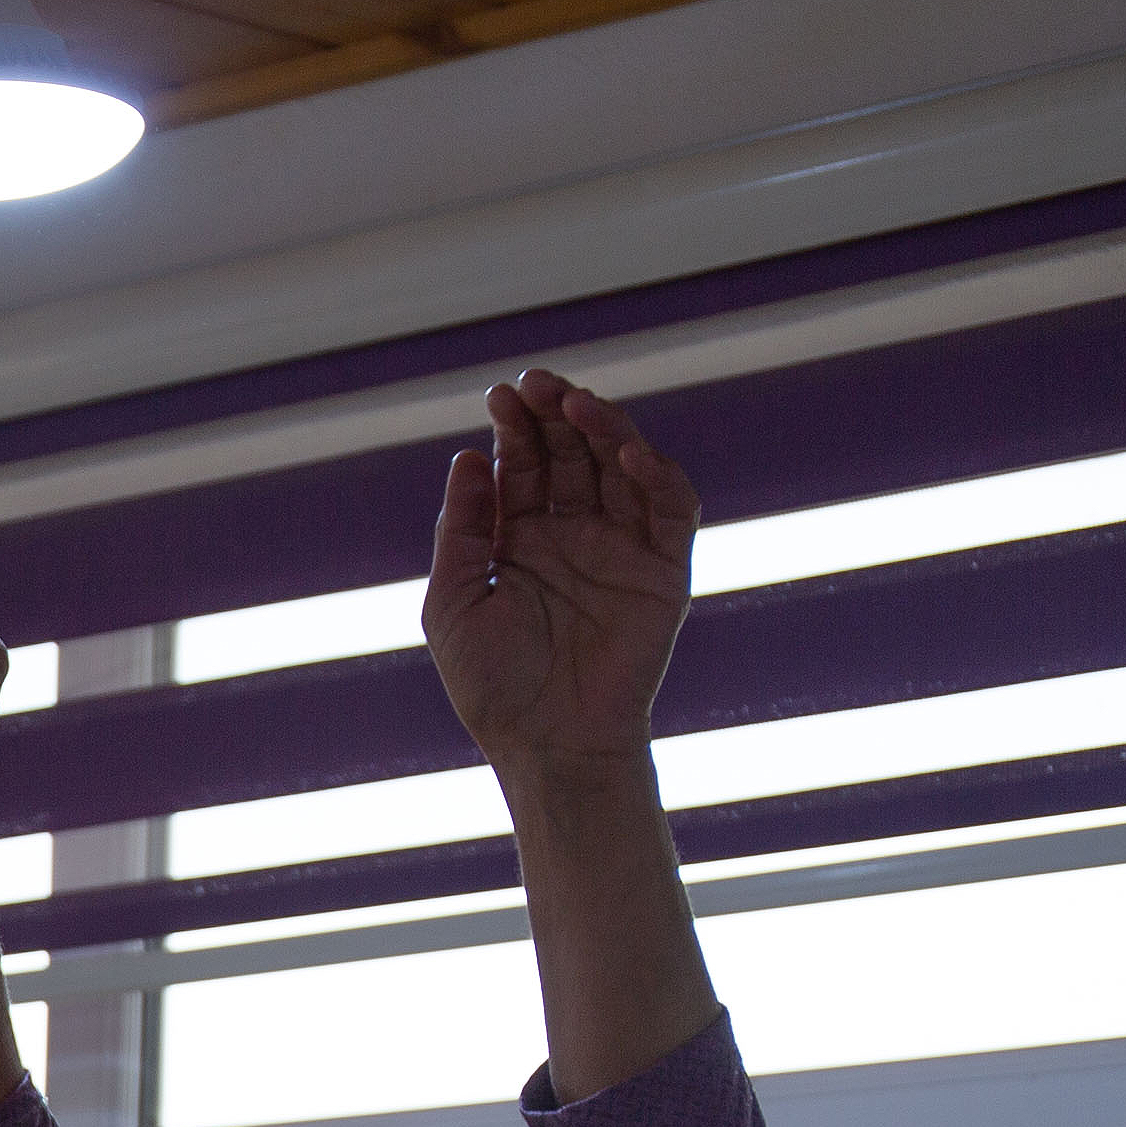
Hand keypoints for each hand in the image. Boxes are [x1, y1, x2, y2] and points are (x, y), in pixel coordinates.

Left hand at [427, 371, 695, 776]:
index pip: (526, 466)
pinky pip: (670, 507)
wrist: (548, 742)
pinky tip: (626, 453)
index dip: (517, 428)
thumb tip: (468, 457)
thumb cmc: (492, 684)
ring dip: (603, 428)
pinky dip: (656, 474)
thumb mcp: (454, 600)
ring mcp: (621, 548)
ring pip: (622, 467)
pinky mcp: (664, 568)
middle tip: (536, 384)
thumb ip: (463, 531)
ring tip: (574, 402)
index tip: (501, 396)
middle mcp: (574, 535)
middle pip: (573, 454)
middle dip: (556, 414)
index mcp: (521, 540)